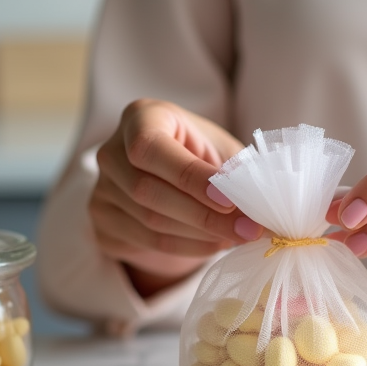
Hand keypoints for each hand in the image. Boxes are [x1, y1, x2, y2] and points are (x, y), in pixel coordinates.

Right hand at [90, 99, 262, 289]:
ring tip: (237, 237)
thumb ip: (238, 172)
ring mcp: (101, 189)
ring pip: (149, 221)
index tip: (230, 200)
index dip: (190, 177)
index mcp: (140, 117)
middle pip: (147, 190)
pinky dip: (188, 248)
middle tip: (248, 230)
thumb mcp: (220, 151)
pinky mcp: (103, 221)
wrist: (169, 179)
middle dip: (204, 216)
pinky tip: (215, 243)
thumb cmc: (200, 156)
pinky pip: (146, 242)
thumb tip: (265, 205)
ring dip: (201, 235)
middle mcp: (110, 151)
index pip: (151, 148)